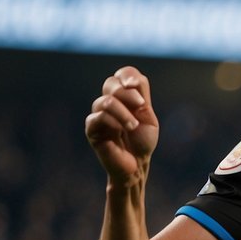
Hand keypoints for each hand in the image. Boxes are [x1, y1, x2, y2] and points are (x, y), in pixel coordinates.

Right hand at [85, 66, 159, 185]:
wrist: (137, 164)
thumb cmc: (142, 142)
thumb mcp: (148, 117)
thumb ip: (141, 97)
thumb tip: (132, 82)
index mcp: (125, 97)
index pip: (121, 75)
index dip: (127, 75)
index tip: (135, 85)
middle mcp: (110, 102)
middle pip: (111, 83)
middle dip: (127, 93)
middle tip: (140, 106)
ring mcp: (99, 114)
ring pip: (105, 100)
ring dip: (123, 112)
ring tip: (134, 126)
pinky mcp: (92, 129)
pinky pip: (98, 117)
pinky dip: (113, 121)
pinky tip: (121, 130)